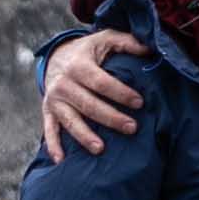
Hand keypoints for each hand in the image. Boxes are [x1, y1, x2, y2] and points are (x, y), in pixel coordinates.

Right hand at [36, 32, 144, 163]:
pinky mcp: (48, 111)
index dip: (120, 92)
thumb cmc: (89, 51)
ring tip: (101, 149)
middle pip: (88, 104)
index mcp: (78, 65)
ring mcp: (54, 99)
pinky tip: (60, 160)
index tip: (140, 102)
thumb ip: (127, 42)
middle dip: (110, 117)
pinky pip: (49, 130)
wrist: (57, 56)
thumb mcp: (106, 39)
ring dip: (84, 136)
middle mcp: (63, 83)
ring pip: (70, 120)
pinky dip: (53, 145)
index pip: (101, 82)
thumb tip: (150, 48)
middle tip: (132, 128)